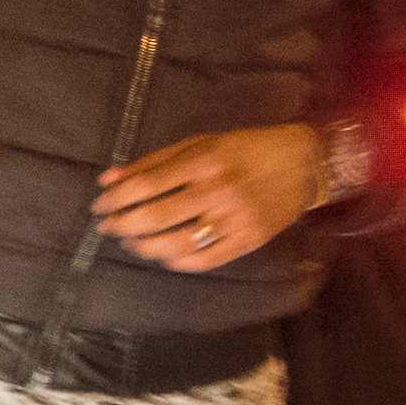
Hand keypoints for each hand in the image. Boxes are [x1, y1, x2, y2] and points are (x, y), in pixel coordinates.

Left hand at [90, 125, 318, 269]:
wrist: (306, 162)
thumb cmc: (246, 149)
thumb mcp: (200, 143)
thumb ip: (153, 162)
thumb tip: (107, 180)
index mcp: (205, 162)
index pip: (145, 185)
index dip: (114, 199)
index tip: (99, 206)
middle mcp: (219, 191)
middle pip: (154, 217)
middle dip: (121, 225)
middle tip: (108, 227)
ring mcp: (236, 219)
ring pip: (175, 244)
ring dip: (143, 247)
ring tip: (132, 242)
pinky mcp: (250, 240)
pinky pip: (204, 260)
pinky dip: (176, 261)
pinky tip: (163, 255)